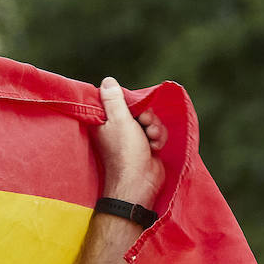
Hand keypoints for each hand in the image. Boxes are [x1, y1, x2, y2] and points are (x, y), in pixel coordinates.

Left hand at [91, 76, 166, 207]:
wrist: (140, 182)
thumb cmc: (126, 152)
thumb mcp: (119, 121)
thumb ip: (114, 100)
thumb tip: (107, 81)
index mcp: (105, 122)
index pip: (118, 101)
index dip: (130, 103)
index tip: (134, 109)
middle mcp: (118, 129)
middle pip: (138, 109)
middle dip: (147, 116)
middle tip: (145, 124)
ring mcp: (133, 138)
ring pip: (150, 120)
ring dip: (155, 128)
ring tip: (150, 140)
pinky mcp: (146, 146)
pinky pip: (157, 132)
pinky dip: (158, 138)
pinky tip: (155, 147)